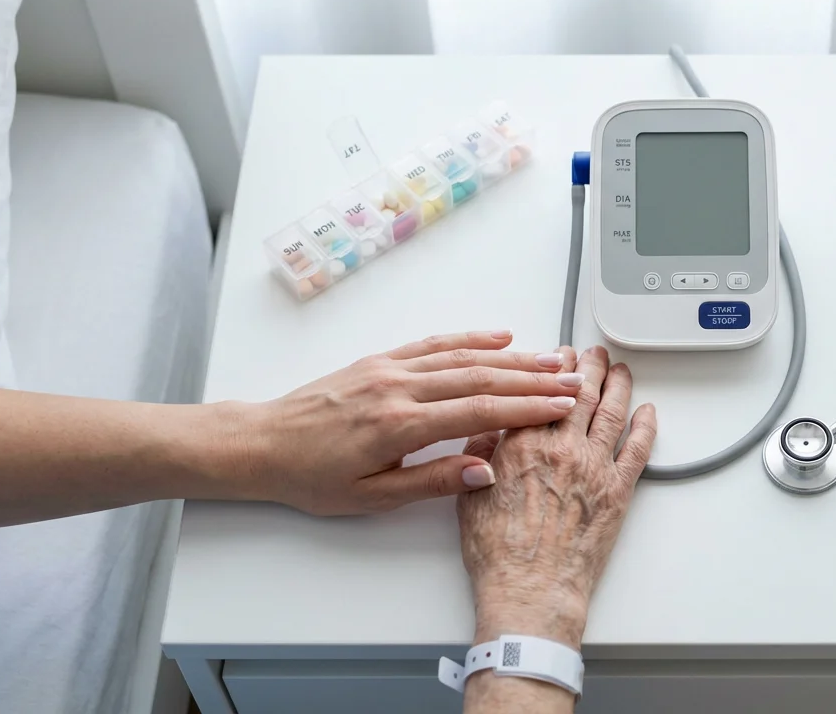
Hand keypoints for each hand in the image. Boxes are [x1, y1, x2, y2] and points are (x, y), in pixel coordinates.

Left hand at [222, 330, 583, 515]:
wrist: (261, 444)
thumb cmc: (310, 477)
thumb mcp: (371, 497)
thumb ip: (431, 482)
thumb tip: (484, 472)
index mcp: (399, 424)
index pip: (479, 410)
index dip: (527, 408)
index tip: (562, 407)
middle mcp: (398, 387)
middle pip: (480, 377)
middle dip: (532, 379)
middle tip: (573, 380)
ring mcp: (389, 369)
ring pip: (462, 357)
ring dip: (511, 357)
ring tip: (551, 358)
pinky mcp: (380, 361)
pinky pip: (433, 344)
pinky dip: (470, 339)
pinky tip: (498, 338)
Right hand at [456, 346, 657, 649]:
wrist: (531, 589)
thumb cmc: (499, 553)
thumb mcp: (469, 497)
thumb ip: (479, 455)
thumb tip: (488, 429)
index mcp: (522, 444)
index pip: (541, 392)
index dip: (552, 370)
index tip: (558, 356)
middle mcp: (562, 447)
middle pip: (580, 393)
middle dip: (588, 367)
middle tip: (593, 353)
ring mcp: (595, 467)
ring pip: (612, 412)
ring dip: (619, 386)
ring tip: (621, 370)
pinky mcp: (618, 491)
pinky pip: (638, 450)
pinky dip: (646, 426)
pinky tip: (648, 412)